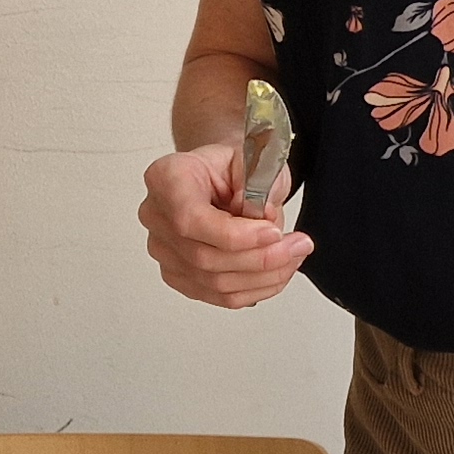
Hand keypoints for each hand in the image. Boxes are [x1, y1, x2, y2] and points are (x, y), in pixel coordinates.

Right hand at [140, 144, 311, 308]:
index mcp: (166, 179)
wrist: (219, 176)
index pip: (190, 220)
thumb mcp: (252, 157)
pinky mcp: (179, 275)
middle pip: (204, 257)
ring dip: (264, 276)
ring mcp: (164, 250)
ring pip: (214, 283)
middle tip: (297, 246)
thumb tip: (265, 217)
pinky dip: (256, 288)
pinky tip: (277, 272)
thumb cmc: (230, 167)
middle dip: (260, 258)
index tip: (273, 232)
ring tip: (293, 256)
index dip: (235, 235)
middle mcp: (157, 216)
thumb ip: (259, 182)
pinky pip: (219, 296)